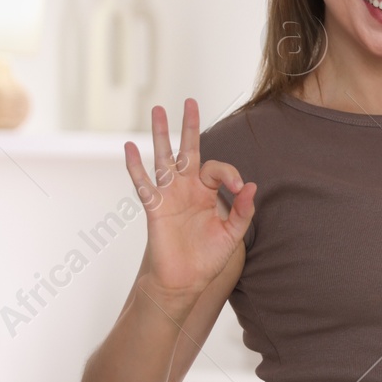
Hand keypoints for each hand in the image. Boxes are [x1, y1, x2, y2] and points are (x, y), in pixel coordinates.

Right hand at [123, 98, 255, 300]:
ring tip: (158, 110)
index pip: (218, 168)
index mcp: (207, 192)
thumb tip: (251, 185)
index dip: (230, 173)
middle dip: (189, 126)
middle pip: (188, 149)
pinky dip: (135, 166)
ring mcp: (169, 195)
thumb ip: (243, 211)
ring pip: (164, 158)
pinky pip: (143, 183)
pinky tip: (130, 147)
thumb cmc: (208, 258)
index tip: (239, 188)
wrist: (185, 280)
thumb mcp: (233, 234)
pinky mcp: (155, 207)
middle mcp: (187, 188)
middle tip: (190, 101)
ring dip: (161, 134)